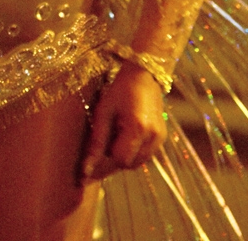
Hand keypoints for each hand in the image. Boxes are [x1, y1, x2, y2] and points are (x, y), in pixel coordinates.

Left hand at [81, 61, 166, 180]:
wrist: (142, 75)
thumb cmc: (119, 90)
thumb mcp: (103, 113)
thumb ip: (96, 143)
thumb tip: (85, 171)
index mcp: (138, 129)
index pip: (119, 160)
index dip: (107, 154)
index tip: (101, 140)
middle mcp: (153, 137)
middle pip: (129, 164)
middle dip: (115, 155)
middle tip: (110, 132)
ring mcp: (160, 138)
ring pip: (137, 162)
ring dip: (125, 154)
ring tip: (120, 130)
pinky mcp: (162, 137)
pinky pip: (145, 155)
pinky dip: (134, 150)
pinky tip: (129, 132)